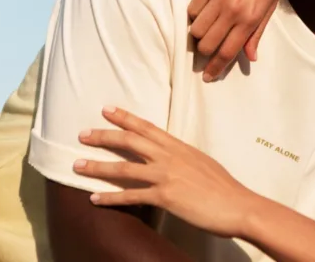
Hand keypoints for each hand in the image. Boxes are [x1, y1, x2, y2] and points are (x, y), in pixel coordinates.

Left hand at [75, 106, 260, 238]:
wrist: (237, 204)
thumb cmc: (224, 187)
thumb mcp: (202, 163)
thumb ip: (183, 159)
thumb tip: (171, 159)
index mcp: (180, 147)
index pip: (147, 127)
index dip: (125, 118)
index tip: (107, 110)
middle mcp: (170, 157)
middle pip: (130, 141)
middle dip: (104, 136)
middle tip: (82, 134)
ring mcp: (166, 176)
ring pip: (124, 168)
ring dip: (98, 166)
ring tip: (77, 166)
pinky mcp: (164, 197)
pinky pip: (130, 196)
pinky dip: (110, 197)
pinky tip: (94, 199)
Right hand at [188, 0, 287, 80]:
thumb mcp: (269, 5)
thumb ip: (257, 32)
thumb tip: (250, 57)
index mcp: (251, 18)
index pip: (228, 52)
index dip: (216, 68)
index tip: (207, 76)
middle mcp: (233, 11)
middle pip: (208, 44)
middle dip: (204, 54)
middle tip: (204, 54)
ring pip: (196, 29)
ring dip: (197, 36)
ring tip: (203, 33)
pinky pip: (192, 10)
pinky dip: (193, 17)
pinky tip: (200, 14)